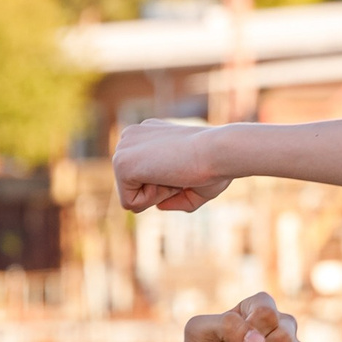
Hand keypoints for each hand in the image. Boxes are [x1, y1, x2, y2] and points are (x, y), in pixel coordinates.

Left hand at [115, 120, 233, 212]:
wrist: (219, 150)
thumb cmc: (217, 165)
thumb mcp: (197, 183)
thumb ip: (178, 197)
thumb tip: (158, 206)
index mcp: (147, 135)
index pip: (143, 177)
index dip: (168, 185)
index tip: (185, 167)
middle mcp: (132, 136)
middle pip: (134, 187)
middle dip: (160, 190)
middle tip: (181, 171)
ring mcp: (123, 148)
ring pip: (131, 195)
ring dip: (158, 194)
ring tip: (175, 172)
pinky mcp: (121, 163)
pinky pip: (129, 203)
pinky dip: (152, 199)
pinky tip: (167, 177)